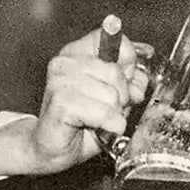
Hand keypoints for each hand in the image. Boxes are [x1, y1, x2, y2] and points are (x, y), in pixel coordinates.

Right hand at [30, 21, 151, 170]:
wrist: (50, 150)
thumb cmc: (80, 123)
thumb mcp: (113, 97)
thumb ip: (129, 82)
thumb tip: (138, 80)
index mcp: (76, 53)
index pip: (113, 39)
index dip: (127, 61)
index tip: (123, 80)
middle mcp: (65, 62)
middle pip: (116, 71)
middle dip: (121, 96)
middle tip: (109, 109)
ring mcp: (60, 81)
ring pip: (111, 94)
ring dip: (113, 114)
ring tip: (99, 121)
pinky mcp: (60, 102)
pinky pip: (103, 112)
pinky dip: (108, 125)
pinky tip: (98, 129)